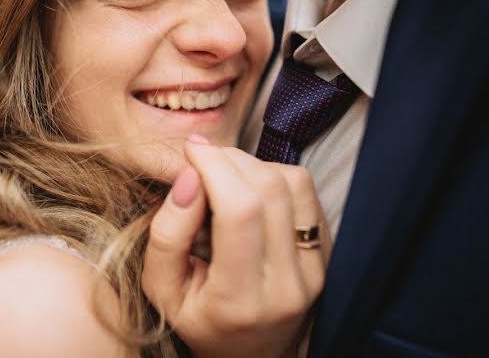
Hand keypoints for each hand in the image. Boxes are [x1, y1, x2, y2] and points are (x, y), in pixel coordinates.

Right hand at [142, 138, 326, 357]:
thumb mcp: (161, 289)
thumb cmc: (199, 318)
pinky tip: (251, 191)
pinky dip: (275, 176)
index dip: (214, 167)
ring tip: (225, 178)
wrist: (252, 354)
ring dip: (253, 165)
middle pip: (268, 190)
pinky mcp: (327, 254)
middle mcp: (287, 286)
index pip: (240, 212)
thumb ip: (167, 234)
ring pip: (292, 182)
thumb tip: (189, 177)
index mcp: (241, 300)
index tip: (191, 151)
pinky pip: (306, 191)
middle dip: (230, 159)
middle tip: (203, 160)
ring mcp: (314, 270)